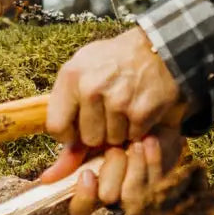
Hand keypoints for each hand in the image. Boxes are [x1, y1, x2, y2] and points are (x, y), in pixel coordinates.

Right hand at [40, 125, 185, 214]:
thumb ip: (70, 156)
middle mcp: (114, 196)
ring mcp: (138, 192)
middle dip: (112, 169)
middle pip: (107, 198)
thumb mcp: (89, 137)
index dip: (83, 197)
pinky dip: (150, 160)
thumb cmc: (115, 127)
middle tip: (117, 148)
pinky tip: (149, 142)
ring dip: (132, 164)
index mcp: (92, 189)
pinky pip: (153, 180)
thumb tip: (45, 180)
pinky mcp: (159, 182)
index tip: (86, 175)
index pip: (80, 210)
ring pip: (131, 194)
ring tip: (135, 142)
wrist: (150, 113)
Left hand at [46, 25, 185, 147]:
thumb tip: (56, 167)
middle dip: (100, 131)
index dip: (69, 133)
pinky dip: (138, 128)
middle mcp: (91, 89)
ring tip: (126, 105)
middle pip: (88, 138)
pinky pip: (133, 136)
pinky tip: (139, 108)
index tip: (80, 126)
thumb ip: (67, 108)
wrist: (157, 47)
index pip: (56, 127)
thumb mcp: (84, 69)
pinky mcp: (140, 111)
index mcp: (71, 76)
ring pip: (112, 140)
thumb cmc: (116, 60)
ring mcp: (117, 101)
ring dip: (121, 130)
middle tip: (110, 111)